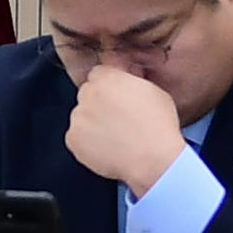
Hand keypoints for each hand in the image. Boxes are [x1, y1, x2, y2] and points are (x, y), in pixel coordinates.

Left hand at [64, 64, 185, 193]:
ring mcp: (78, 117)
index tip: (116, 97)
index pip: (98, 74)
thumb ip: (131, 80)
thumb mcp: (154, 91)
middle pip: (87, 94)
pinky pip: (77, 138)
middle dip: (98, 103)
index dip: (109, 86)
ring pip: (81, 117)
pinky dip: (88, 143)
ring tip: (116, 137)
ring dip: (92, 123)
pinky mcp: (72, 139)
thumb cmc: (159, 127)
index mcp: (107, 78)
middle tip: (117, 119)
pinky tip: (108, 148)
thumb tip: (125, 75)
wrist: (153, 159)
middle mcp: (88, 94)